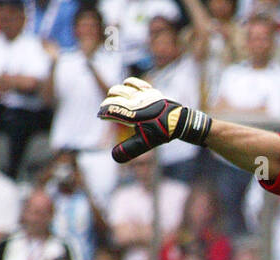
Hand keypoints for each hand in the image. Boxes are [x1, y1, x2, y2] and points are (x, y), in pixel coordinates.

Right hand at [97, 77, 211, 162]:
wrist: (179, 121)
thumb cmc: (162, 132)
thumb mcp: (145, 143)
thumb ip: (129, 148)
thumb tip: (114, 157)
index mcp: (134, 115)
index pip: (111, 111)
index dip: (103, 114)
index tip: (100, 117)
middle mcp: (136, 103)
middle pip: (113, 97)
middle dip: (107, 104)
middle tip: (106, 111)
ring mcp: (143, 95)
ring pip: (121, 88)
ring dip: (114, 93)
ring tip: (114, 99)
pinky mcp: (149, 90)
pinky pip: (134, 82)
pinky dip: (128, 84)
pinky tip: (127, 89)